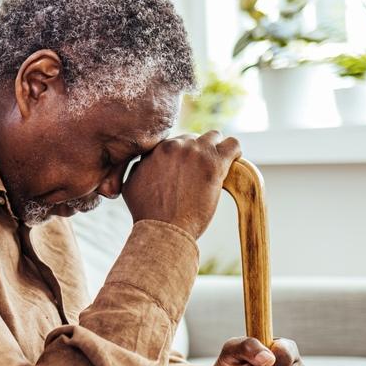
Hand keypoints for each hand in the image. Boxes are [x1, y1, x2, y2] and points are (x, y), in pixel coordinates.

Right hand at [121, 131, 241, 238]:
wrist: (164, 228)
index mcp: (158, 148)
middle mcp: (177, 145)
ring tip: (218, 165)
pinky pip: (233, 145)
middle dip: (197, 152)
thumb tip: (144, 164)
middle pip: (194, 138)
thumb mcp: (131, 185)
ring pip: (214, 136)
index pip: (176, 142)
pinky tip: (233, 161)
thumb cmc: (147, 212)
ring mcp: (197, 152)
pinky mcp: (215, 164)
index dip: (181, 156)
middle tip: (200, 172)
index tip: (186, 169)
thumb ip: (138, 168)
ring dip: (215, 149)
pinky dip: (234, 151)